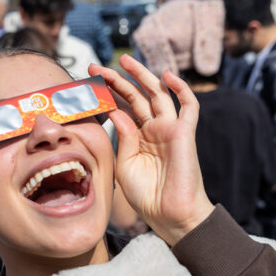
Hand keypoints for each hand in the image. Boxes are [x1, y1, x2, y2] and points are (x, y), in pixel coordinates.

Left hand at [89, 54, 214, 244]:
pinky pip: (188, 105)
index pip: (121, 108)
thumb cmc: (145, 196)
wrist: (168, 215)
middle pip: (136, 97)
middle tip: (95, 67)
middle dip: (117, 80)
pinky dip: (181, 88)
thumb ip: (122, 138)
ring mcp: (169, 129)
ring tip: (125, 60)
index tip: (86, 85)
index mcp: (137, 138)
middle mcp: (153, 130)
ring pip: (158, 94)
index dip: (106, 95)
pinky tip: (167, 75)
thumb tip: (116, 111)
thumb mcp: (124, 165)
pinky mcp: (184, 133)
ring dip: (143, 75)